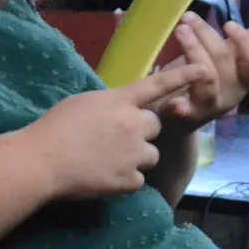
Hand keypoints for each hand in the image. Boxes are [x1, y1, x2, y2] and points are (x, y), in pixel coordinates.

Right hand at [20, 64, 208, 199]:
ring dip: (135, 156)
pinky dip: (123, 179)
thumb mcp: (82, 103)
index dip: (183, 76)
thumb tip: (120, 110)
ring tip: (106, 159)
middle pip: (154, 125)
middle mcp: (133, 124)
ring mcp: (134, 153)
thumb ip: (108, 105)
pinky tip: (102, 176)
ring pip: (150, 154)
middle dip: (141, 131)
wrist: (42, 162)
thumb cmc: (54, 128)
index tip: (205, 69)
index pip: (157, 85)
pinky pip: (137, 178)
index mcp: (119, 101)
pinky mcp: (131, 179)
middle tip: (114, 138)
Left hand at [149, 13, 248, 134]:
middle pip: (225, 62)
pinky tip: (176, 102)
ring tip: (179, 31)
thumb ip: (238, 48)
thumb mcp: (218, 65)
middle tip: (187, 18)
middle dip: (206, 35)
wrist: (174, 123)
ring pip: (207, 78)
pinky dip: (181, 106)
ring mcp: (208, 107)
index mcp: (241, 81)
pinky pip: (184, 111)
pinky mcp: (184, 117)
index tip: (228, 24)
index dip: (245, 42)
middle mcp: (230, 96)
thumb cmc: (196, 85)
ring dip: (193, 50)